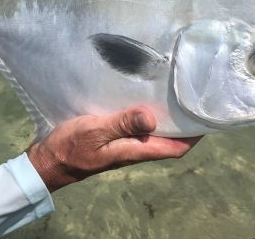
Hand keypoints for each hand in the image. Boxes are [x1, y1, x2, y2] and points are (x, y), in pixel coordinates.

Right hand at [27, 107, 201, 191]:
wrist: (47, 161)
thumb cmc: (70, 147)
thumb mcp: (95, 132)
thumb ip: (122, 124)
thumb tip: (153, 118)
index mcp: (135, 151)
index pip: (175, 148)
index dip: (194, 136)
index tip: (207, 116)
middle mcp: (134, 149)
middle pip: (167, 139)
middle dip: (183, 123)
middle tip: (193, 98)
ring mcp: (123, 144)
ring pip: (153, 133)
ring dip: (165, 118)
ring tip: (174, 94)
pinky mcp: (112, 138)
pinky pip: (136, 127)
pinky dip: (145, 115)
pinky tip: (142, 99)